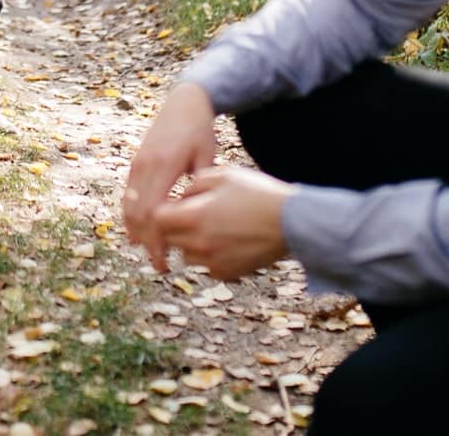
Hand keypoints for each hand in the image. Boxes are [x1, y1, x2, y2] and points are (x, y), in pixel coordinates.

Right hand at [122, 81, 217, 270]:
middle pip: (137, 216)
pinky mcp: (135, 164)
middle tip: (160, 266)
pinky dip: (133, 217)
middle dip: (147, 244)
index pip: (152, 213)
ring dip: (137, 232)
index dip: (155, 242)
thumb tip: (197, 218)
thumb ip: (201, 188)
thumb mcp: (207, 157)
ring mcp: (137, 165)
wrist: (183, 102)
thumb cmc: (200, 130)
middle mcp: (144, 166)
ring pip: (128, 207)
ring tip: (151, 253)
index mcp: (163, 166)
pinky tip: (143, 232)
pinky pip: (128, 196)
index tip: (164, 262)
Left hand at [153, 164, 293, 280]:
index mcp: (194, 217)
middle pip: (169, 239)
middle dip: (175, 227)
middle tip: (192, 216)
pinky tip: (228, 242)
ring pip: (186, 255)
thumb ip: (194, 184)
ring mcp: (212, 261)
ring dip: (191, 244)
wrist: (291, 222)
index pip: (157, 220)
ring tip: (213, 228)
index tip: (172, 206)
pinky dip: (211, 257)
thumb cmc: (257, 194)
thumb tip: (180, 197)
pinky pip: (207, 266)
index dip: (162, 212)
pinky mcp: (226, 273)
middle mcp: (198, 243)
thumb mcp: (223, 176)